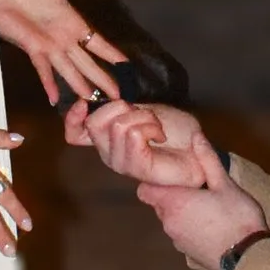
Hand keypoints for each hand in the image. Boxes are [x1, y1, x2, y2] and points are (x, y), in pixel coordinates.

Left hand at [0, 0, 123, 109]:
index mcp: (73, 24)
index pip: (98, 42)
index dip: (111, 54)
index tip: (126, 66)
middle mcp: (64, 40)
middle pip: (88, 62)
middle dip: (103, 78)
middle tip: (118, 95)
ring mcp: (49, 47)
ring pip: (70, 70)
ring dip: (81, 84)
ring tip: (92, 99)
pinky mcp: (33, 49)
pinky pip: (43, 69)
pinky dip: (49, 84)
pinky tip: (55, 99)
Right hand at [70, 97, 207, 182]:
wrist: (197, 145)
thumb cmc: (172, 128)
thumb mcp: (141, 109)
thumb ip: (117, 109)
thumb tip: (94, 101)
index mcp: (106, 138)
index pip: (75, 134)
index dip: (73, 118)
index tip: (83, 102)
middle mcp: (109, 153)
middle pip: (94, 123)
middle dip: (121, 106)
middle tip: (142, 113)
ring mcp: (122, 163)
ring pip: (118, 126)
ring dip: (143, 117)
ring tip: (156, 127)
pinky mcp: (138, 168)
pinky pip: (134, 135)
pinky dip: (151, 127)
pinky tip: (160, 135)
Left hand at [139, 139, 266, 269]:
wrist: (248, 258)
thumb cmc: (236, 217)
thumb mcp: (225, 184)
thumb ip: (207, 159)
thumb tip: (196, 136)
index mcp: (173, 202)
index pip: (145, 189)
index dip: (154, 181)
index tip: (171, 174)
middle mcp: (168, 222)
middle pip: (159, 203)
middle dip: (173, 194)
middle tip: (196, 187)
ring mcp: (177, 241)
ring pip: (171, 219)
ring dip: (182, 212)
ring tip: (207, 205)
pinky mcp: (187, 254)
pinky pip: (181, 234)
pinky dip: (190, 228)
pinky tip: (211, 225)